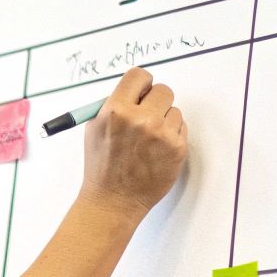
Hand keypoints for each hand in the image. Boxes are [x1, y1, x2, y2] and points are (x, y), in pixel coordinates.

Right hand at [79, 66, 188, 219]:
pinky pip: (181, 128)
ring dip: (164, 121)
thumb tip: (134, 91)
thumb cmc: (102, 168)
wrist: (113, 200)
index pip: (139, 76)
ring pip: (174, 110)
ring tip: (148, 141)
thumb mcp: (94, 130)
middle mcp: (140, 119)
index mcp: (116, 111)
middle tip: (147, 117)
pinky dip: (171, 136)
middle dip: (155, 101)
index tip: (141, 92)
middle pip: (163, 90)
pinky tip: (156, 150)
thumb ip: (113, 106)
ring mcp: (162, 134)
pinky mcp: (177, 148)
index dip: (141, 84)